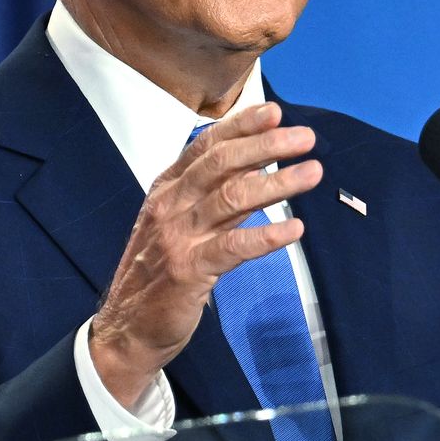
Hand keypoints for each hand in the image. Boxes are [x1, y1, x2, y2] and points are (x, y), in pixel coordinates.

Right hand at [90, 102, 322, 406]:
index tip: (274, 111)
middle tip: (304, 137)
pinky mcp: (188, 271)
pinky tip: (295, 228)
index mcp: (166, 190)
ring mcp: (177, 238)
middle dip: (266, 146)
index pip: (206, 147)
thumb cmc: (157, 275)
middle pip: (222, 164)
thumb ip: (208, 195)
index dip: (241, 126)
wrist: (126, 329)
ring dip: (277, 183)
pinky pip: (233, 247)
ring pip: (232, 198)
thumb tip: (251, 166)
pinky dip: (266, 236)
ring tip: (312, 172)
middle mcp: (170, 206)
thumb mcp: (175, 224)